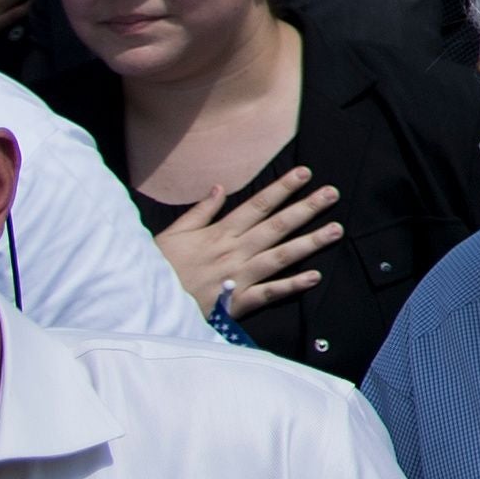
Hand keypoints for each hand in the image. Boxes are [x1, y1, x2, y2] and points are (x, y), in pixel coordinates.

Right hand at [150, 166, 337, 321]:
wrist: (143, 305)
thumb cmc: (157, 269)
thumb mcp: (173, 234)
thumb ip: (199, 212)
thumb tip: (219, 188)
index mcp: (219, 234)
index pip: (257, 205)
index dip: (282, 188)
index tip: (305, 173)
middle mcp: (234, 251)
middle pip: (276, 226)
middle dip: (306, 208)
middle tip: (333, 193)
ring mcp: (238, 276)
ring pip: (280, 256)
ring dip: (309, 243)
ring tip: (336, 230)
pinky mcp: (236, 303)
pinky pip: (269, 293)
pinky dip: (291, 286)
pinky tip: (315, 276)